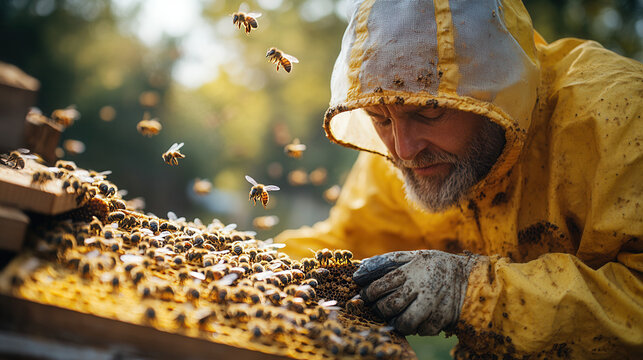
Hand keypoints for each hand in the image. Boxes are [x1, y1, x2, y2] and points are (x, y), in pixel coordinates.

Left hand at [353, 250, 479, 335]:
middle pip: (389, 306)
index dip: (368, 294)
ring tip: (397, 317)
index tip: (366, 296)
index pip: (380, 286)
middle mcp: (420, 287)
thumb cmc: (434, 266)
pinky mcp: (442, 318)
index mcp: (410, 270)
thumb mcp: (413, 256)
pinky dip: (417, 328)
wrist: (468, 277)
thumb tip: (359, 272)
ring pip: (405, 322)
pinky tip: (418, 318)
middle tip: (380, 308)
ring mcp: (432, 304)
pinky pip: (422, 330)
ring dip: (397, 322)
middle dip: (380, 310)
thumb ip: (386, 262)